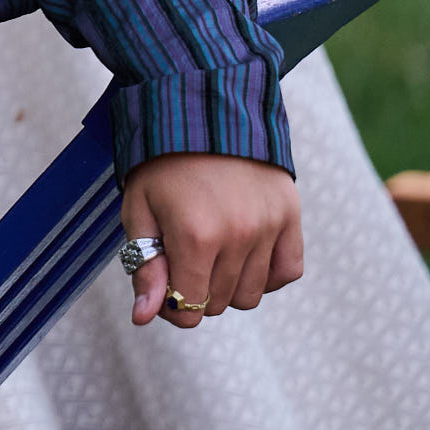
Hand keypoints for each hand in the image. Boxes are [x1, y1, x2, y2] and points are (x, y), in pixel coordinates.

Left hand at [125, 152, 304, 329]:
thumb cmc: (161, 164)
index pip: (189, 308)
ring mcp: (270, 227)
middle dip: (196, 292)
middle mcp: (239, 235)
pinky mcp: (292, 216)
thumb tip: (145, 318)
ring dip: (228, 285)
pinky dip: (266, 274)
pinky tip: (243, 254)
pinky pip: (287, 272)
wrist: (204, 112)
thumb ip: (145, 267)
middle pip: (220, 303)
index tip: (162, 286)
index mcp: (195, 236)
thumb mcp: (138, 211)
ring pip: (252, 294)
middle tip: (182, 261)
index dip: (171, 306)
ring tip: (210, 253)